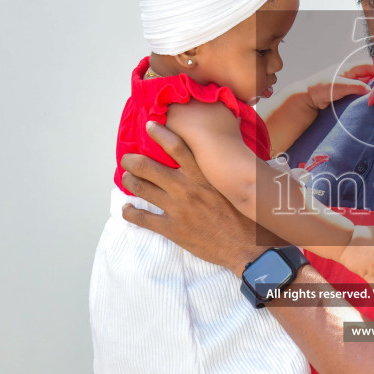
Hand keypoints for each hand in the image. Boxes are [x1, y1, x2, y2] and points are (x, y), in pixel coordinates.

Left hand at [120, 122, 282, 274]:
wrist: (246, 247)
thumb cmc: (244, 215)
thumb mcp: (233, 186)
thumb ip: (220, 170)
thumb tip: (219, 153)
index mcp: (202, 175)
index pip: (176, 146)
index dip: (158, 133)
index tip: (149, 126)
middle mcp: (186, 188)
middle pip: (147, 167)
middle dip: (131, 160)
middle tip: (127, 159)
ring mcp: (177, 209)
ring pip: (140, 188)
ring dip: (129, 181)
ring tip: (127, 178)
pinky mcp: (172, 229)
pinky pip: (142, 218)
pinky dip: (130, 212)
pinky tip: (127, 209)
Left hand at [305, 64, 373, 109]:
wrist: (308, 98)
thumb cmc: (321, 88)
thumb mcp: (339, 86)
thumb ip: (355, 86)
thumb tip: (370, 90)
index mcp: (349, 68)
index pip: (369, 65)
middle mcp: (351, 74)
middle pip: (371, 74)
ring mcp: (350, 82)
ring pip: (368, 83)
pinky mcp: (349, 92)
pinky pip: (362, 91)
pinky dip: (369, 94)